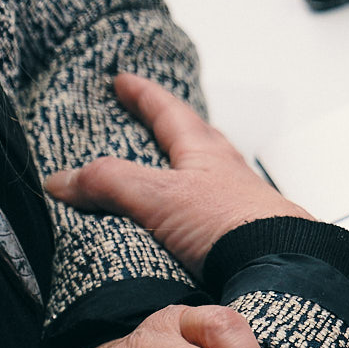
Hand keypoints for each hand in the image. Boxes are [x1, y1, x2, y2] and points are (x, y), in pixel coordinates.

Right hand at [42, 73, 309, 274]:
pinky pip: (217, 219)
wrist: (287, 267)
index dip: (143, 95)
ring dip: (190, 175)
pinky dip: (200, 217)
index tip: (124, 80)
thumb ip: (108, 184)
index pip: (168, 112)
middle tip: (158, 120)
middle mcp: (228, 175)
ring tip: (172, 178)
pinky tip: (194, 232)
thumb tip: (61, 181)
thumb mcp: (157, 196)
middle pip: (198, 140)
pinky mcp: (249, 240)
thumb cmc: (234, 226)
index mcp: (205, 153)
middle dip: (175, 128)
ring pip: (212, 179)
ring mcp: (243, 207)